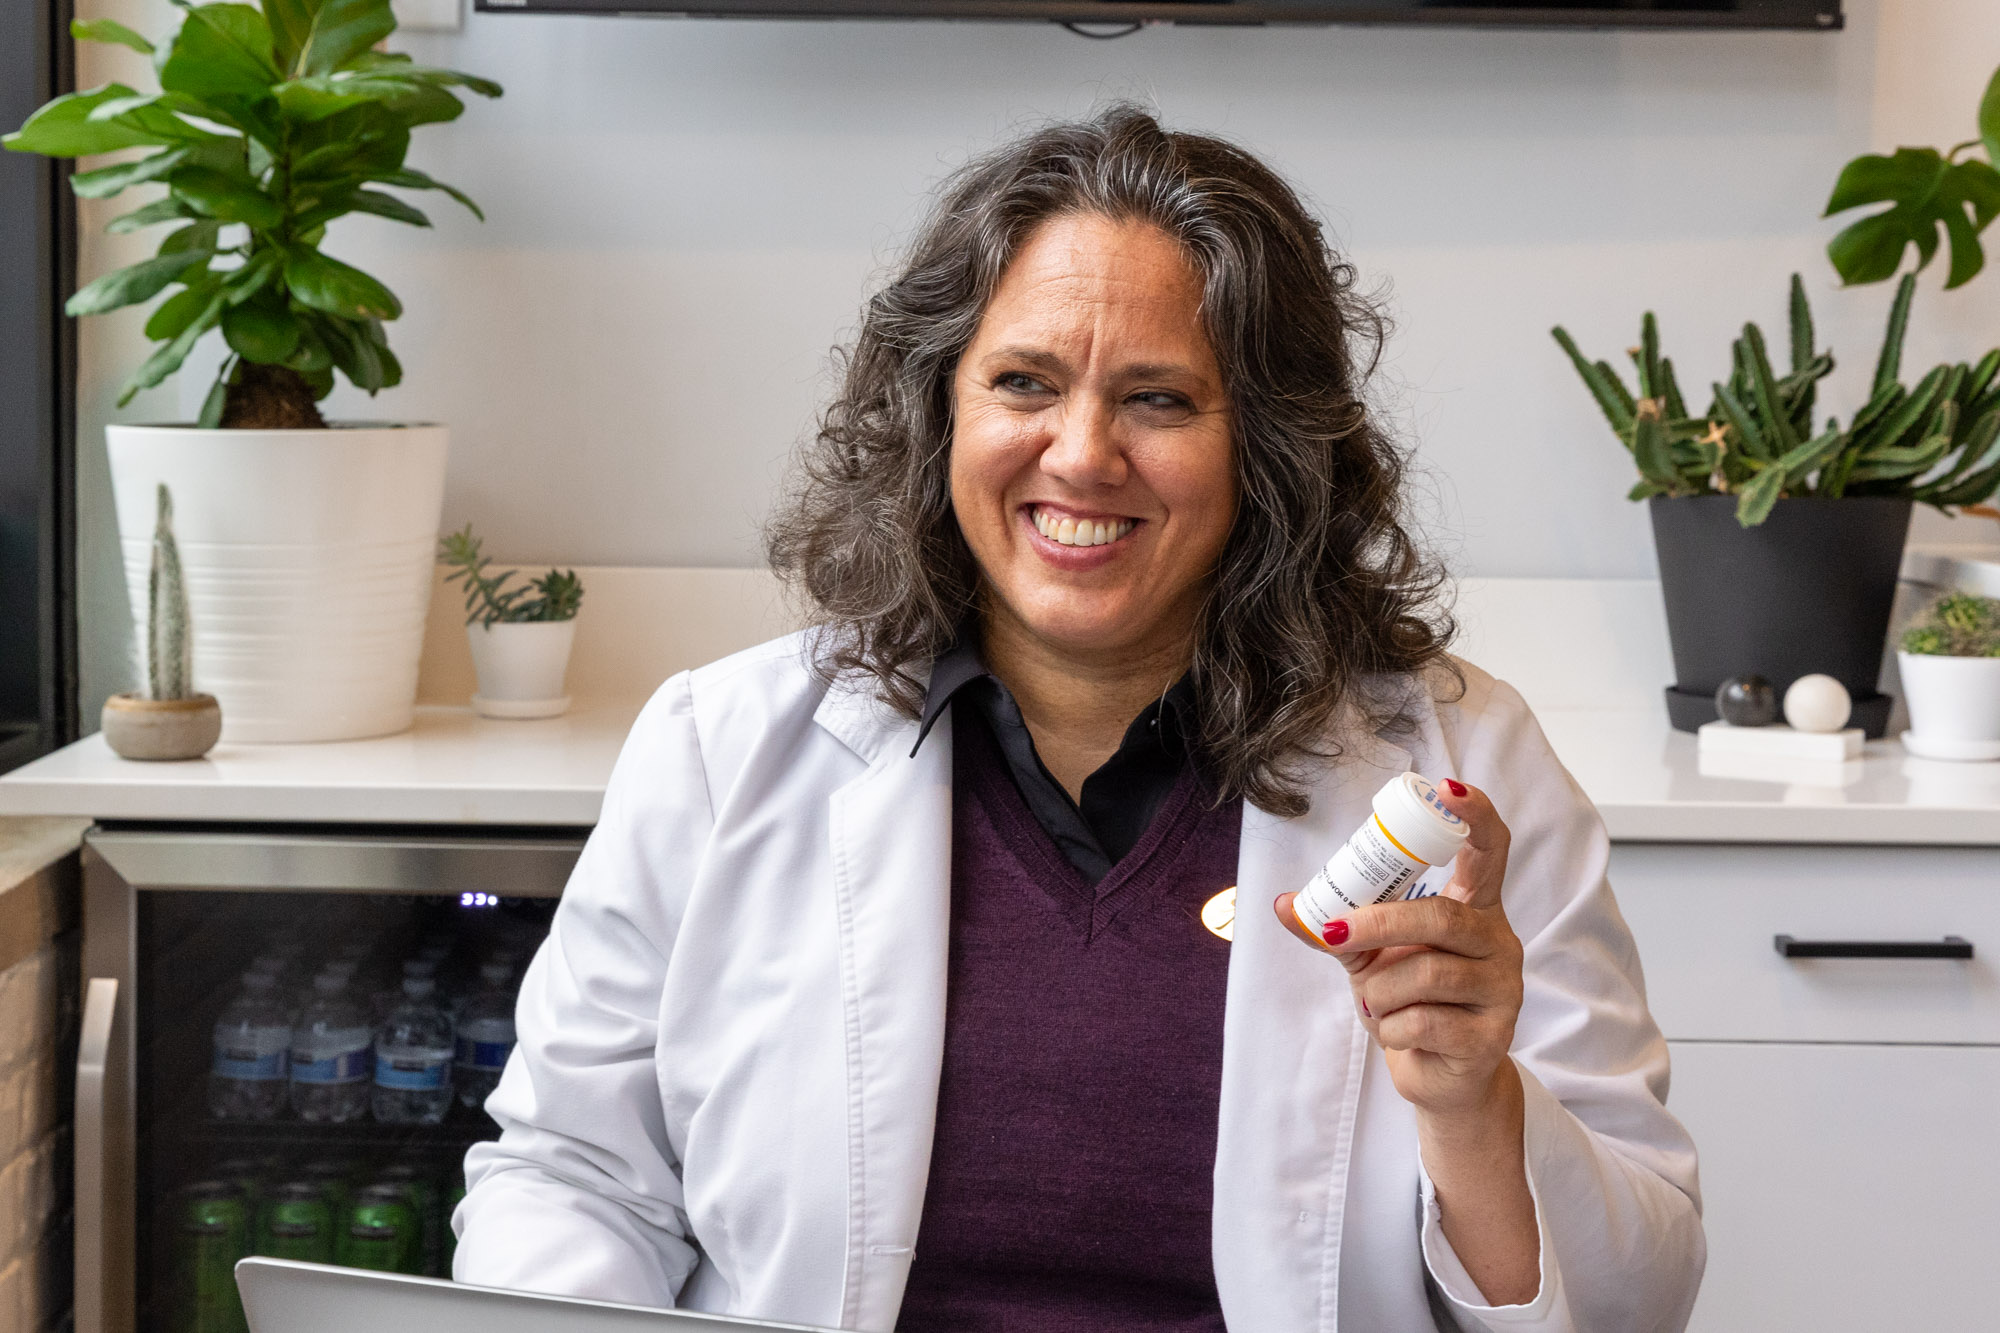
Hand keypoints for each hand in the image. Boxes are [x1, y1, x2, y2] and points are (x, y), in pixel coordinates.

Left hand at [1273, 779, 1522, 1119]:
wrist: (1438, 1076)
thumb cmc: (1408, 1002)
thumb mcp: (1369, 958)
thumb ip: (1336, 928)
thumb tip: (1282, 904)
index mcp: (1473, 908)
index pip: (1489, 850)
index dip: (1474, 816)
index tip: (1447, 791)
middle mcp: (1498, 941)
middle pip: (1441, 915)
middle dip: (1378, 925)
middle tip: (1336, 937)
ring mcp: (1503, 988)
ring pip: (1427, 972)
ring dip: (1379, 991)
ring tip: (1373, 1004)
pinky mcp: (1493, 1036)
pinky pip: (1426, 1020)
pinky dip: (1393, 1028)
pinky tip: (1397, 1032)